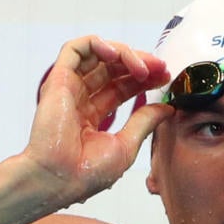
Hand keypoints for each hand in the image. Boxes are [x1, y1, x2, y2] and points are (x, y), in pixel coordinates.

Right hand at [25, 35, 171, 204]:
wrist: (59, 179)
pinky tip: (117, 55)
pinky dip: (97, 44)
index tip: (165, 77)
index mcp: (92, 115)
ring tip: (143, 67)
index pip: (122, 86)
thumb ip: (145, 121)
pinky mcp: (57, 79)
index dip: (145, 78)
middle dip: (140, 63)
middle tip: (161, 68)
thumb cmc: (85, 173)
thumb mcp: (126, 145)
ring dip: (124, 54)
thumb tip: (166, 107)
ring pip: (97, 55)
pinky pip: (75, 49)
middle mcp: (79, 98)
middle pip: (112, 68)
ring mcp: (68, 88)